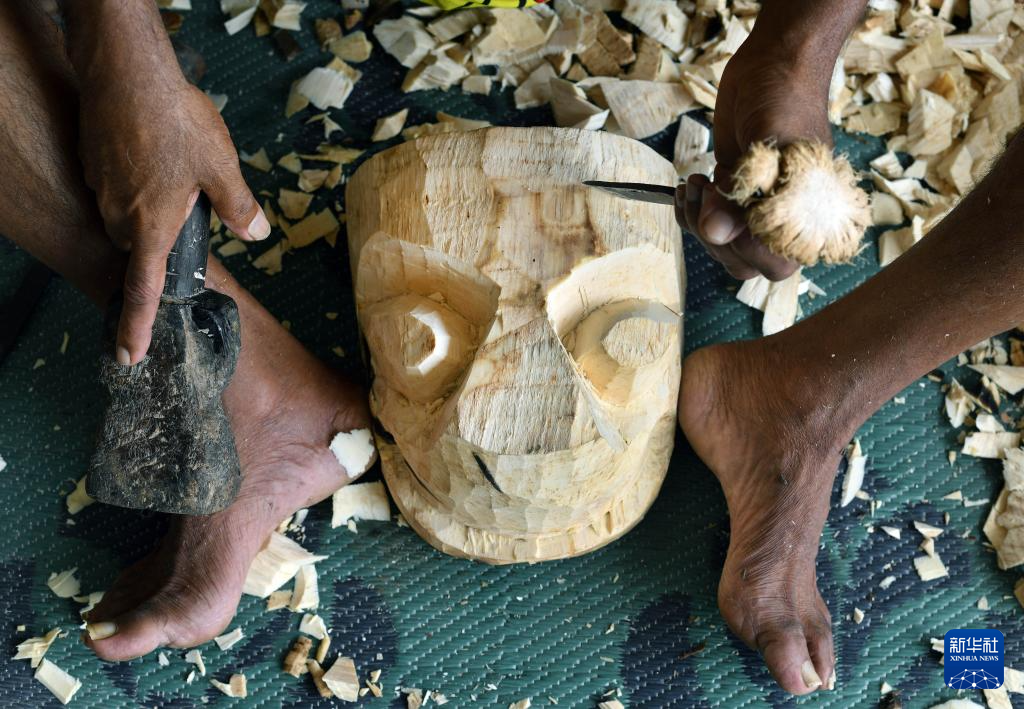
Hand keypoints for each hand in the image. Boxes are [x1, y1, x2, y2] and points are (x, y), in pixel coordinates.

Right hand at [78, 72, 268, 364]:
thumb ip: (239, 208)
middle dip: (158, 239)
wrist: (129, 72)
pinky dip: (134, 180)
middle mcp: (120, 215)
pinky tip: (152, 151)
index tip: (128, 356)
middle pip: (138, 246)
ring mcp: (102, 189)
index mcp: (153, 227)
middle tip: (185, 205)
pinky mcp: (92, 164)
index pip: (143, 291)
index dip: (135, 328)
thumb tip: (258, 236)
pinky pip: (114, 187)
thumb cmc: (177, 122)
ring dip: (148, 206)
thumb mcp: (222, 169)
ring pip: (126, 214)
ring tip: (172, 169)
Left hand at [675, 31, 833, 280]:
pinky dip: (689, 214)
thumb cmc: (786, 100)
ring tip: (694, 185)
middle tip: (705, 191)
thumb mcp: (771, 143)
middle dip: (713, 235)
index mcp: (811, 217)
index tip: (728, 206)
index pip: (773, 263)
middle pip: (742, 265)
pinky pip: (707, 227)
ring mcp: (755, 211)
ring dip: (696, 225)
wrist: (774, 66)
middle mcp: (785, 221)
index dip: (743, 244)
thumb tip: (716, 233)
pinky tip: (688, 187)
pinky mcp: (732, 198)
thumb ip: (745, 190)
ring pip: (721, 249)